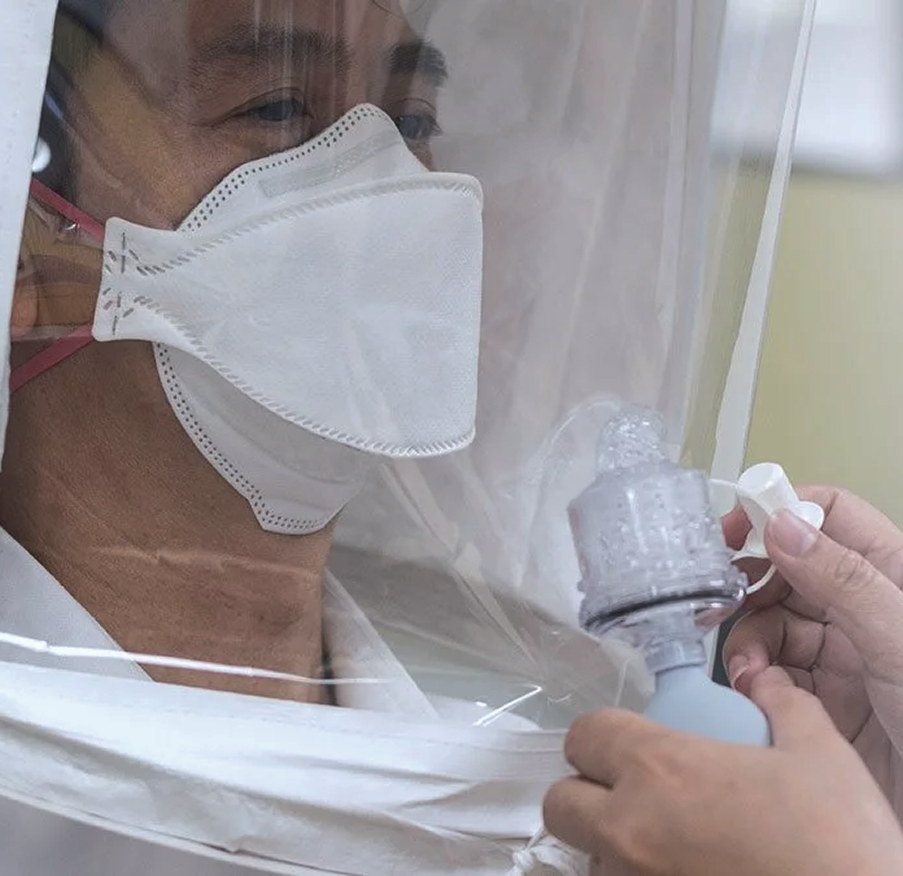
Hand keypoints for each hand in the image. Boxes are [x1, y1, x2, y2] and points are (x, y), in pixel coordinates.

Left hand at [544, 667, 902, 875]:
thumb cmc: (840, 844)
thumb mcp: (820, 756)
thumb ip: (783, 706)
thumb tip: (768, 681)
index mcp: (661, 769)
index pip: (584, 734)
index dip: (601, 734)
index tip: (626, 741)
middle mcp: (632, 828)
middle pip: (560, 803)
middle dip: (584, 792)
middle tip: (629, 791)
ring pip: (587, 857)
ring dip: (608, 843)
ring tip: (660, 839)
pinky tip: (678, 868)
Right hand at [723, 487, 902, 810]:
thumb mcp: (899, 641)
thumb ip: (842, 580)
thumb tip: (782, 526)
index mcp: (891, 576)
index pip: (829, 514)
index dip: (780, 510)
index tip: (735, 528)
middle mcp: (862, 610)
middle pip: (785, 569)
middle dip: (750, 585)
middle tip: (724, 600)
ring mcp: (841, 655)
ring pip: (769, 622)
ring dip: (748, 642)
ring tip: (751, 672)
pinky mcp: (821, 699)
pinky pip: (769, 672)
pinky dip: (754, 680)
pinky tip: (761, 695)